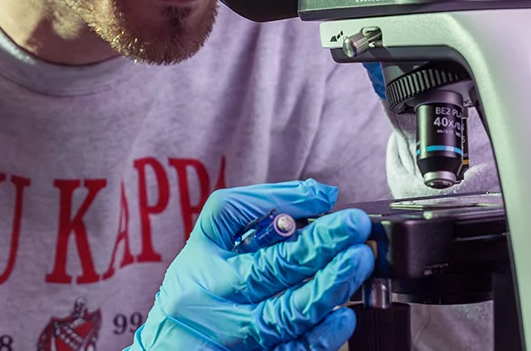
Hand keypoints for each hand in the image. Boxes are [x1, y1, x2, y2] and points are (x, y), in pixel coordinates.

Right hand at [127, 180, 373, 350]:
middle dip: (320, 252)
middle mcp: (219, 307)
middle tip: (356, 233)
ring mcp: (238, 340)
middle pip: (271, 276)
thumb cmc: (196, 283)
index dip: (300, 226)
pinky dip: (321, 337)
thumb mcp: (213, 236)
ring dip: (328, 289)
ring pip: (285, 317)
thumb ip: (259, 208)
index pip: (251, 238)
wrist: (172, 346)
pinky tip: (344, 317)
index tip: (337, 212)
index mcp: (207, 269)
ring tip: (358, 264)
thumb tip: (319, 195)